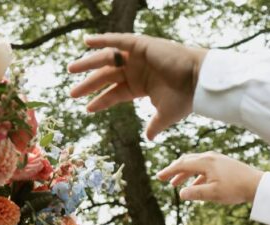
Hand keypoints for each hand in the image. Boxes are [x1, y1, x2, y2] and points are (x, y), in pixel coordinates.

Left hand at [68, 34, 206, 139]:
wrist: (198, 81)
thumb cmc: (185, 98)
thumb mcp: (165, 115)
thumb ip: (155, 125)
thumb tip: (149, 138)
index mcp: (140, 86)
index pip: (114, 93)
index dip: (100, 101)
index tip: (87, 108)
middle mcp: (136, 70)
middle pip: (106, 76)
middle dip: (88, 84)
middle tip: (71, 93)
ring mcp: (137, 57)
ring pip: (107, 59)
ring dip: (88, 64)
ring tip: (71, 70)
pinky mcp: (141, 45)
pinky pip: (118, 41)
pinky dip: (102, 40)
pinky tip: (86, 43)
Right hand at [158, 151, 261, 204]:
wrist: (256, 184)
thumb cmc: (235, 188)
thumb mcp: (213, 194)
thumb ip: (195, 193)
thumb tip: (181, 193)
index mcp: (205, 162)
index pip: (181, 164)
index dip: (169, 171)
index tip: (159, 177)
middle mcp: (209, 157)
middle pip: (186, 161)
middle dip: (174, 170)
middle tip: (164, 179)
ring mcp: (216, 160)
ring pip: (195, 165)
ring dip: (184, 174)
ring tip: (177, 185)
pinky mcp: (222, 164)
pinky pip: (204, 168)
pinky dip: (195, 176)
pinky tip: (194, 186)